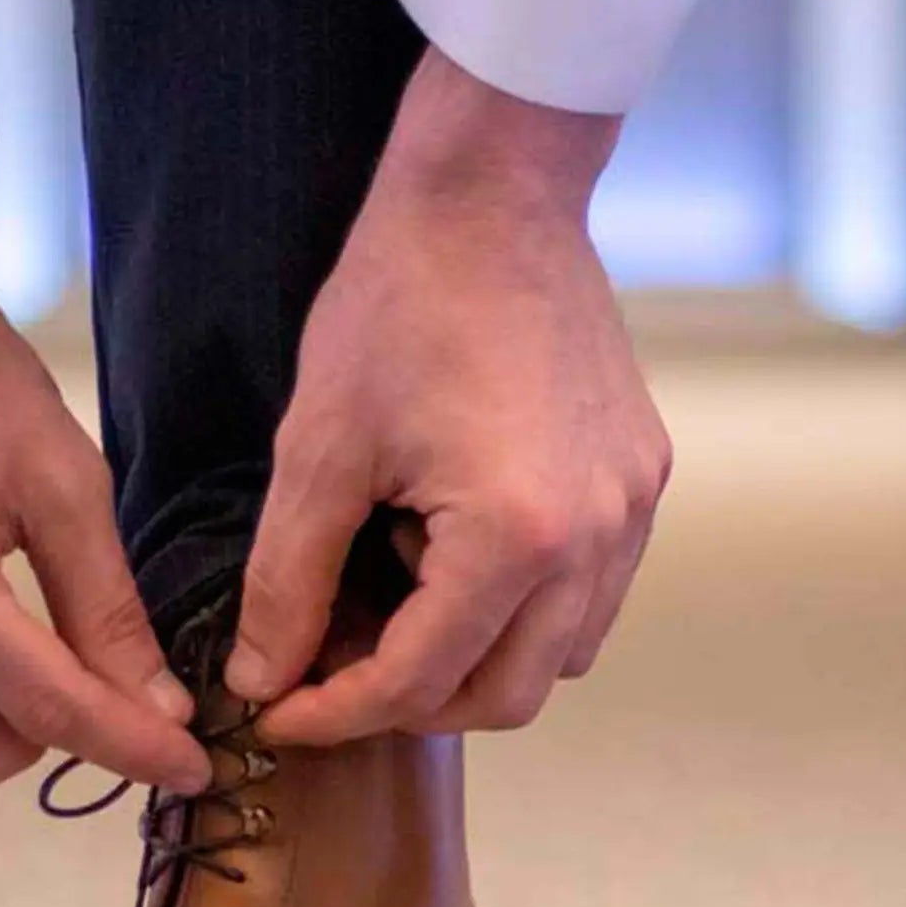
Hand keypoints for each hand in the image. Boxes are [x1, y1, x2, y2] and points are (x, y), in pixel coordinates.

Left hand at [225, 51, 671, 740]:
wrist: (495, 193)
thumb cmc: (399, 300)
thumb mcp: (320, 448)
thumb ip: (288, 581)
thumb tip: (262, 677)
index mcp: (515, 537)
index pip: (420, 681)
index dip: (336, 713)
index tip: (277, 710)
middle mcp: (595, 541)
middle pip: (506, 697)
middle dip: (413, 705)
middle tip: (336, 674)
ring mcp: (632, 513)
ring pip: (562, 656)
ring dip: (478, 661)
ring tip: (403, 607)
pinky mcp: (643, 481)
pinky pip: (593, 594)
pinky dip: (528, 610)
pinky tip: (463, 559)